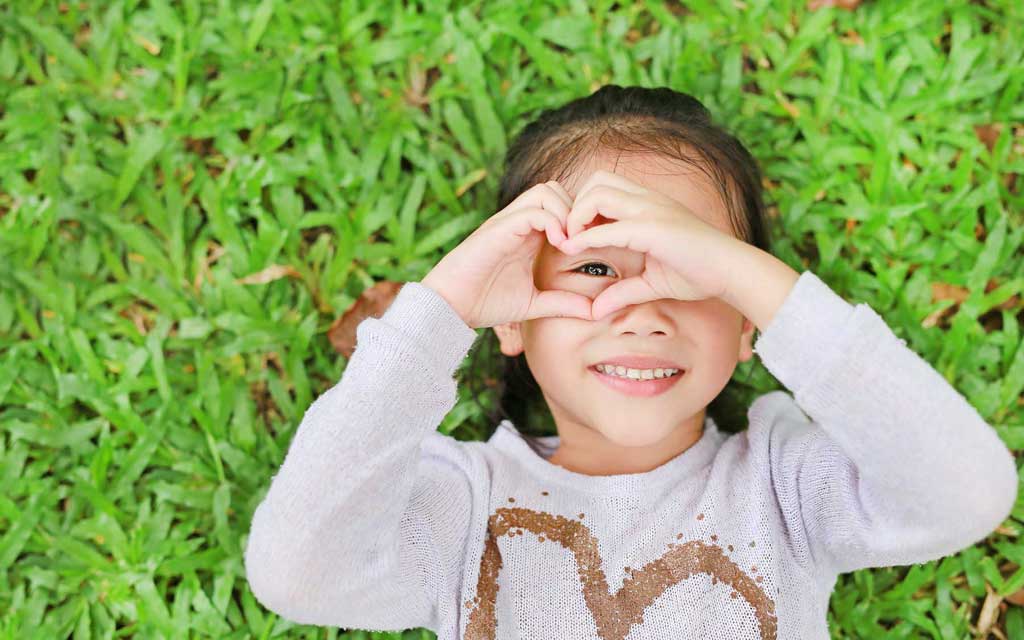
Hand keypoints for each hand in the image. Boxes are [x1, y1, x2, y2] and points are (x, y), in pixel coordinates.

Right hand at [421, 181, 592, 328]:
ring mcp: (508, 222)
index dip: (582, 220)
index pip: (563, 206)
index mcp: (529, 235)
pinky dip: (552, 222)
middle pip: (557, 190)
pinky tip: (559, 246)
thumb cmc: (485, 303)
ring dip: (566, 213)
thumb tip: (595, 312)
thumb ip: (563, 303)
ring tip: (571, 244)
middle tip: (586, 241)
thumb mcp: (534, 304)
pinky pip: (532, 210)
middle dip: (577, 211)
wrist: (449, 308)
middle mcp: (519, 223)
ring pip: (546, 191)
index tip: (595, 245)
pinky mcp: (498, 228)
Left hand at [558, 170, 741, 319]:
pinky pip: (610, 228)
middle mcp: (648, 200)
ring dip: (577, 217)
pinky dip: (587, 238)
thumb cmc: (698, 274)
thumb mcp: (651, 284)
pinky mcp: (654, 229)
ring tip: (572, 243)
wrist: (732, 272)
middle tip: (569, 236)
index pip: (604, 188)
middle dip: (575, 206)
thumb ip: (622, 292)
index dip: (582, 209)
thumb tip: (596, 311)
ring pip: (598, 194)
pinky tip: (575, 251)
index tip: (572, 237)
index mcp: (649, 205)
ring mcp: (651, 210)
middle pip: (596, 180)